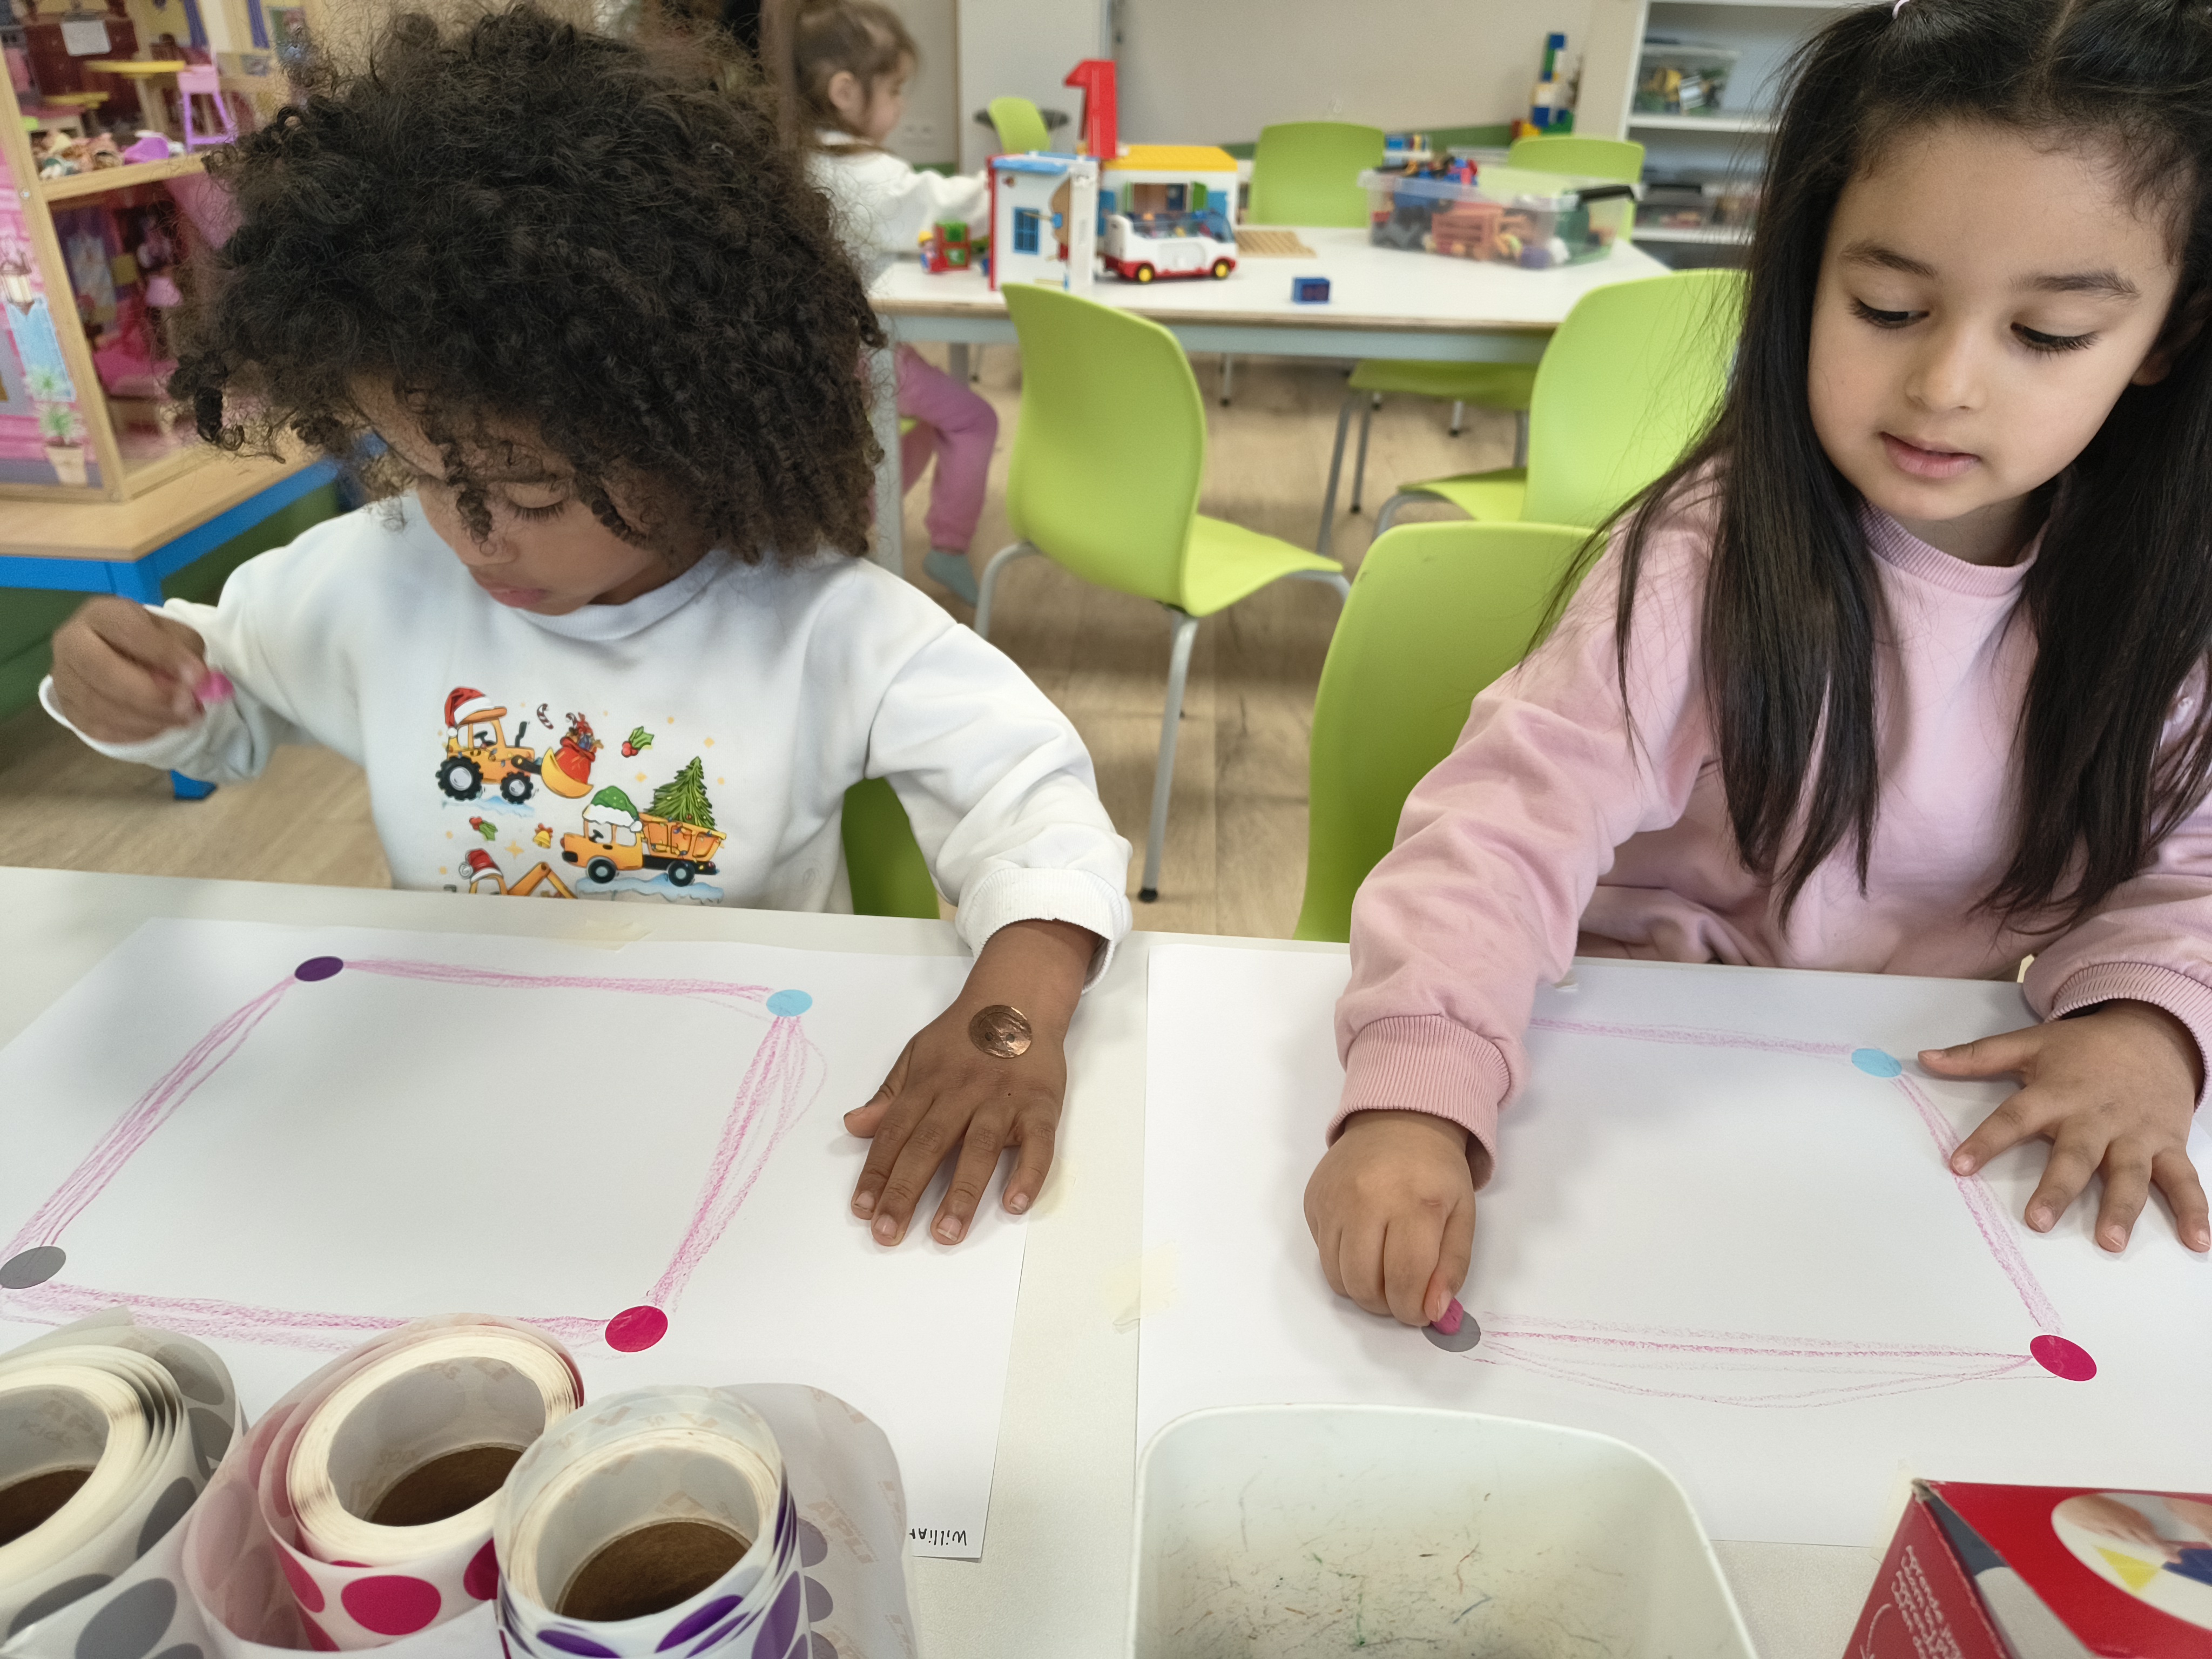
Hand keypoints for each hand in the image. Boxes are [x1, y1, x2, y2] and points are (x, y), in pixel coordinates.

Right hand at [50, 597, 208, 742]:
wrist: (119, 657)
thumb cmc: (151, 642)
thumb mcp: (174, 634)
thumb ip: (186, 652)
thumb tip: (198, 682)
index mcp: (101, 614)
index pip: (127, 630)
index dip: (164, 654)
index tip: (198, 676)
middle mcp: (72, 642)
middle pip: (101, 671)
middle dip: (150, 694)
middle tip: (188, 706)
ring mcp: (64, 678)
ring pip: (100, 706)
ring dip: (149, 718)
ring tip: (185, 718)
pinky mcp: (68, 710)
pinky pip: (100, 729)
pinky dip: (137, 732)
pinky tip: (162, 726)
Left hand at [844, 918, 1098, 1245]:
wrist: (1019, 997)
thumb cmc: (965, 1034)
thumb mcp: (918, 1054)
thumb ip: (890, 1095)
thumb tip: (854, 1126)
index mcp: (929, 1083)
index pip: (896, 1132)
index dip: (877, 1171)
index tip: (862, 1209)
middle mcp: (963, 1093)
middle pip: (930, 1145)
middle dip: (906, 1191)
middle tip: (888, 1234)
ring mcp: (1004, 1100)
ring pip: (980, 1148)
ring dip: (962, 1193)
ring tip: (945, 1234)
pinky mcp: (1041, 1106)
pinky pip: (1038, 1144)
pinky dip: (1029, 1173)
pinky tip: (1014, 1204)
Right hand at [1304, 1109, 1487, 1325]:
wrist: (1398, 1119)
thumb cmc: (1436, 1171)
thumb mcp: (1462, 1215)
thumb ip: (1452, 1266)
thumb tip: (1432, 1312)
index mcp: (1415, 1204)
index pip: (1404, 1279)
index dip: (1411, 1309)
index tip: (1419, 1312)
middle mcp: (1367, 1200)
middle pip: (1363, 1284)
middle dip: (1384, 1304)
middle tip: (1400, 1294)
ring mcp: (1334, 1199)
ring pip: (1337, 1277)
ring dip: (1361, 1288)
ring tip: (1381, 1271)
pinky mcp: (1313, 1200)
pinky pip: (1322, 1253)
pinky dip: (1342, 1262)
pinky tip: (1362, 1240)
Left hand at [1923, 1000, 2208, 1252]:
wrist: (2153, 1033)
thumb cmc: (2083, 1048)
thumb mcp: (2030, 1044)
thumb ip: (1978, 1056)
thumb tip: (1924, 1059)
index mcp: (2057, 1093)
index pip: (2014, 1118)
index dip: (1986, 1141)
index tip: (1959, 1166)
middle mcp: (2096, 1117)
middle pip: (2076, 1155)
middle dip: (2058, 1187)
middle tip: (2038, 1221)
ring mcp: (2136, 1134)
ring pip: (2130, 1174)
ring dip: (2122, 1208)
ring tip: (2109, 1242)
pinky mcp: (2169, 1145)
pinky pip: (2185, 1181)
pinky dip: (2196, 1211)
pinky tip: (2197, 1242)